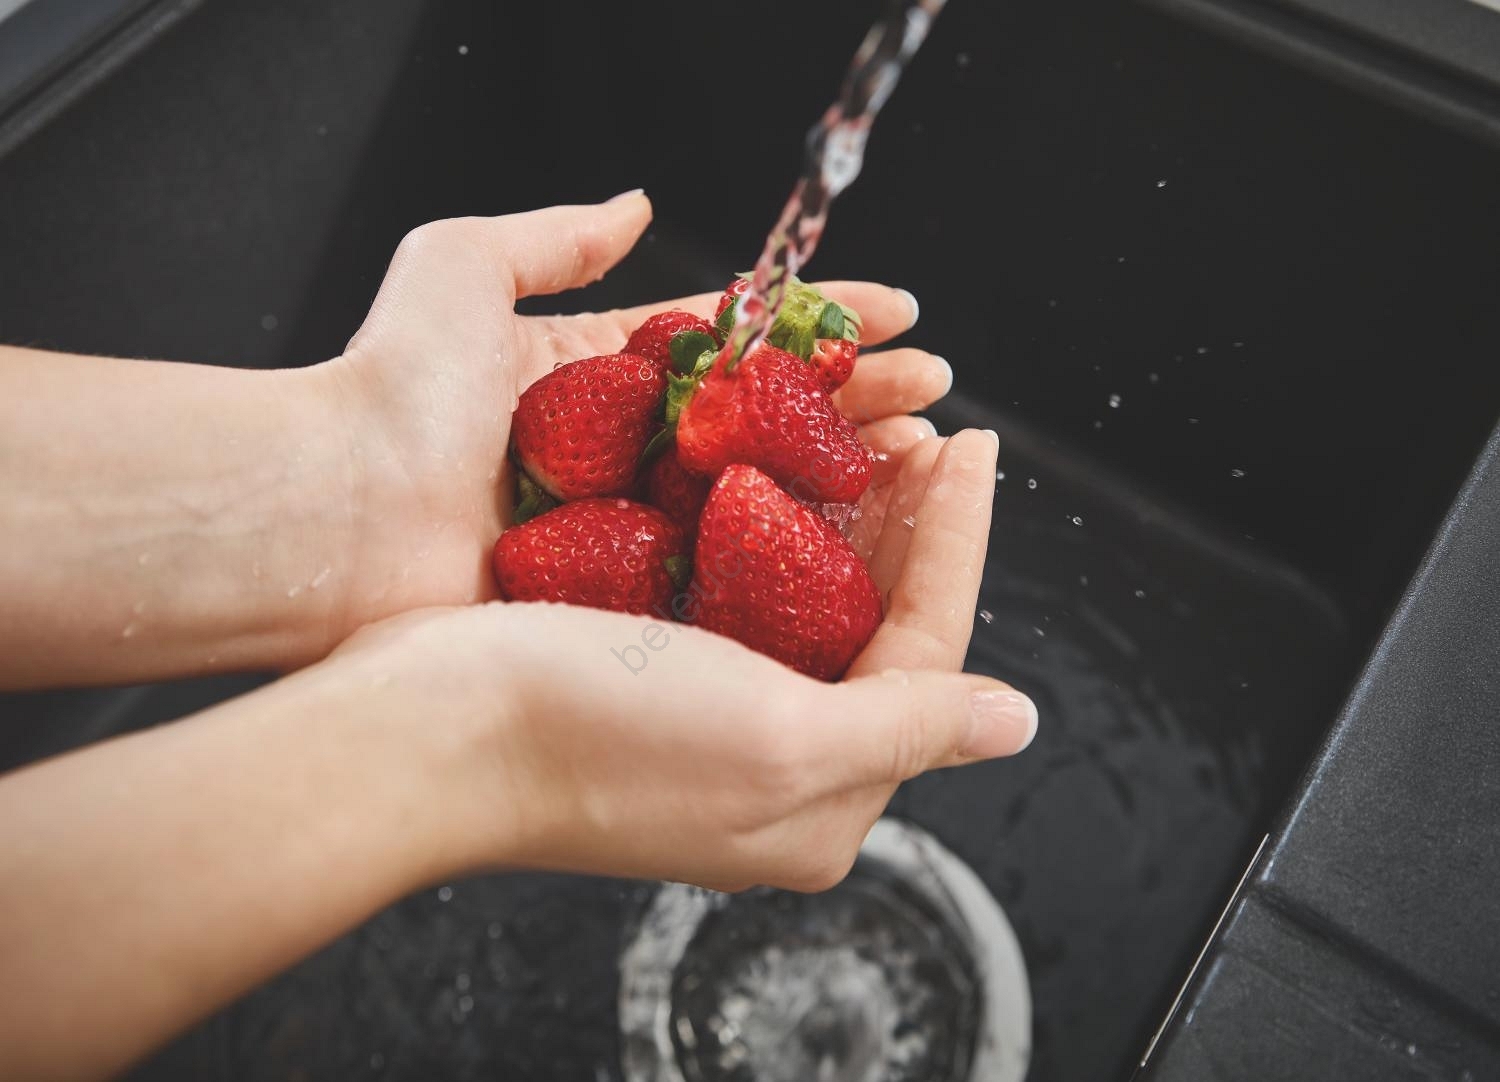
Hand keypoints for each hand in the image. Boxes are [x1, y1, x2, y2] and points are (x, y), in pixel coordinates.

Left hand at [308, 191, 952, 655]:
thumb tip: (631, 202)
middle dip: (861, 405)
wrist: (330, 515)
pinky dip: (795, 566)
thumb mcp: (460, 267)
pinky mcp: (623, 600)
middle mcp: (629, 455)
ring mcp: (632, 531)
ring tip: (928, 460)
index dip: (824, 327)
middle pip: (770, 425)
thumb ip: (554, 236)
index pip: (741, 344)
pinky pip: (726, 580)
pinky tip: (865, 551)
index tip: (902, 313)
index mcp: (604, 377)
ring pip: (766, 503)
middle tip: (939, 398)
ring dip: (850, 480)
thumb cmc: (386, 388)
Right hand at [319, 430, 1028, 892]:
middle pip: (877, 625)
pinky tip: (774, 470)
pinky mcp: (653, 674)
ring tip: (869, 433)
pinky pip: (739, 591)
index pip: (929, 651)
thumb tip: (1015, 722)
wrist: (423, 731)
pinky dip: (768, 527)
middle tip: (926, 428)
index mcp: (822, 801)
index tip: (973, 444)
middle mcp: (777, 767)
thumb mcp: (778, 740)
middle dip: (908, 524)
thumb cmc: (594, 737)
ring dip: (844, 516)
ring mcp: (713, 720)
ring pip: (811, 602)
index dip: (958, 541)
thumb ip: (908, 726)